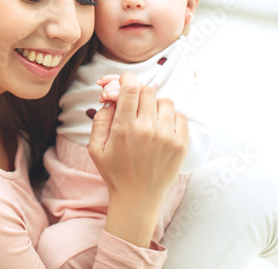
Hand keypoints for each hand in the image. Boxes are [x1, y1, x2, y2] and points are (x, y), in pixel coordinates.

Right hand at [88, 72, 188, 246]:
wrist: (137, 199)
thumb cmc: (114, 172)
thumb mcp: (96, 147)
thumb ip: (100, 119)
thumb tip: (111, 98)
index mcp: (124, 128)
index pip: (130, 87)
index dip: (126, 79)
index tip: (125, 81)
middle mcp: (147, 129)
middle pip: (147, 91)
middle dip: (138, 92)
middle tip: (133, 102)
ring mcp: (167, 137)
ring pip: (165, 101)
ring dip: (155, 104)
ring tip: (148, 116)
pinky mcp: (180, 145)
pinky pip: (180, 116)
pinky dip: (170, 116)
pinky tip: (161, 125)